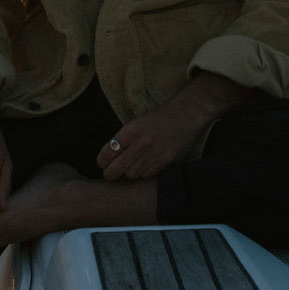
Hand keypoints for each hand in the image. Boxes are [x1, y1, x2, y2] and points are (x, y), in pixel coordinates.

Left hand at [97, 72, 253, 180]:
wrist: (187, 114)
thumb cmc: (161, 117)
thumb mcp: (138, 122)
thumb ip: (124, 138)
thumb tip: (109, 157)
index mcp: (130, 130)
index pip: (107, 153)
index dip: (102, 161)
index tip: (102, 163)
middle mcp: (140, 143)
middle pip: (116, 169)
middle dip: (110, 173)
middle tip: (109, 174)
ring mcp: (153, 153)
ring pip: (131, 175)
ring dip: (129, 173)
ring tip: (132, 166)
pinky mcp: (165, 161)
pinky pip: (147, 175)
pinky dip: (144, 173)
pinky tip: (146, 165)